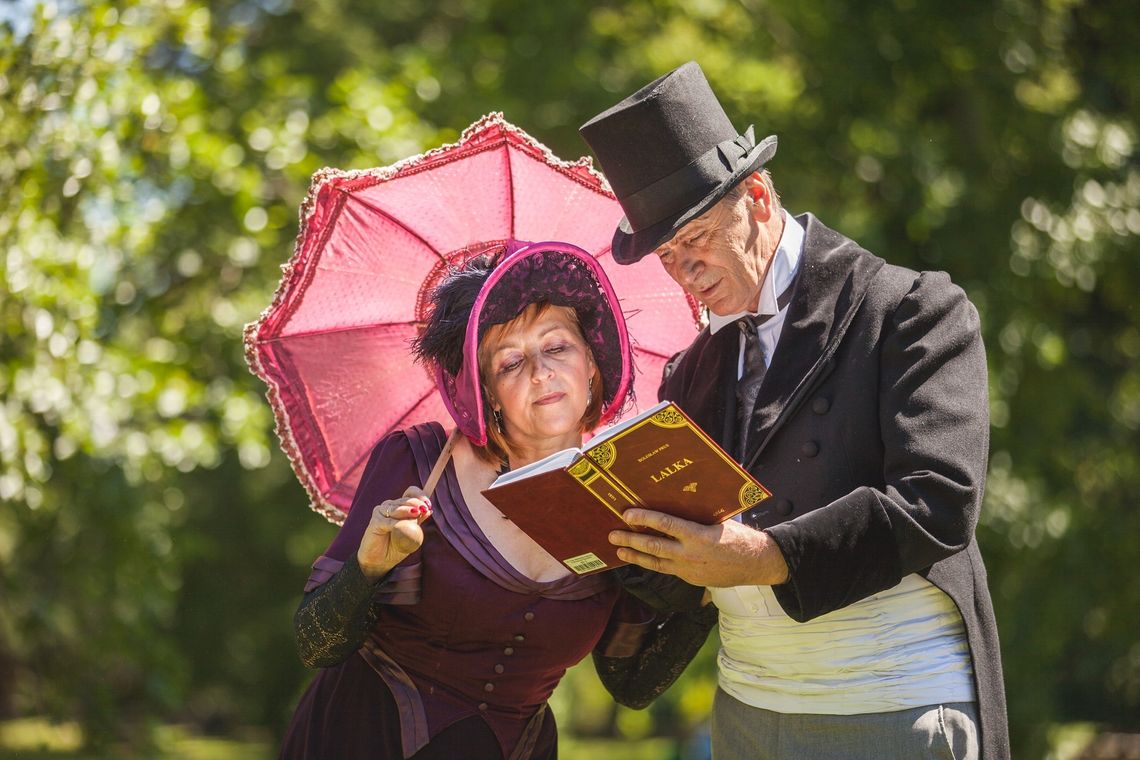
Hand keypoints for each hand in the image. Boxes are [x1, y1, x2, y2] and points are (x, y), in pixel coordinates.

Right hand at [357, 486, 432, 580]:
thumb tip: (429, 510)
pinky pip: (388, 521)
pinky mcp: (375, 522)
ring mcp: (381, 512)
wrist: (380, 562)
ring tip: (416, 513)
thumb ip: (418, 521)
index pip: (410, 492)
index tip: (428, 505)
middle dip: (416, 503)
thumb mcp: (411, 534)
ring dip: (407, 510)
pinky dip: (395, 524)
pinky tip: (399, 527)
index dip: (420, 496)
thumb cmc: (395, 547)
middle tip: (424, 509)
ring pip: (397, 508)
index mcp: (400, 506)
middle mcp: (390, 506)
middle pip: (405, 499)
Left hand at [609, 509, 789, 587]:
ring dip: (635, 556)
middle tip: (613, 534)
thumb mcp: (718, 521)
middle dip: (630, 540)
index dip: (644, 518)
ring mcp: (688, 570)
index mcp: (698, 535)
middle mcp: (690, 554)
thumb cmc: (738, 537)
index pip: (665, 524)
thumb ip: (696, 516)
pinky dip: (651, 564)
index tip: (628, 514)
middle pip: (653, 546)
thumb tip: (676, 501)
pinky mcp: (690, 579)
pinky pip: (666, 570)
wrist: (755, 564)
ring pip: (655, 563)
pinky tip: (641, 559)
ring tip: (619, 551)